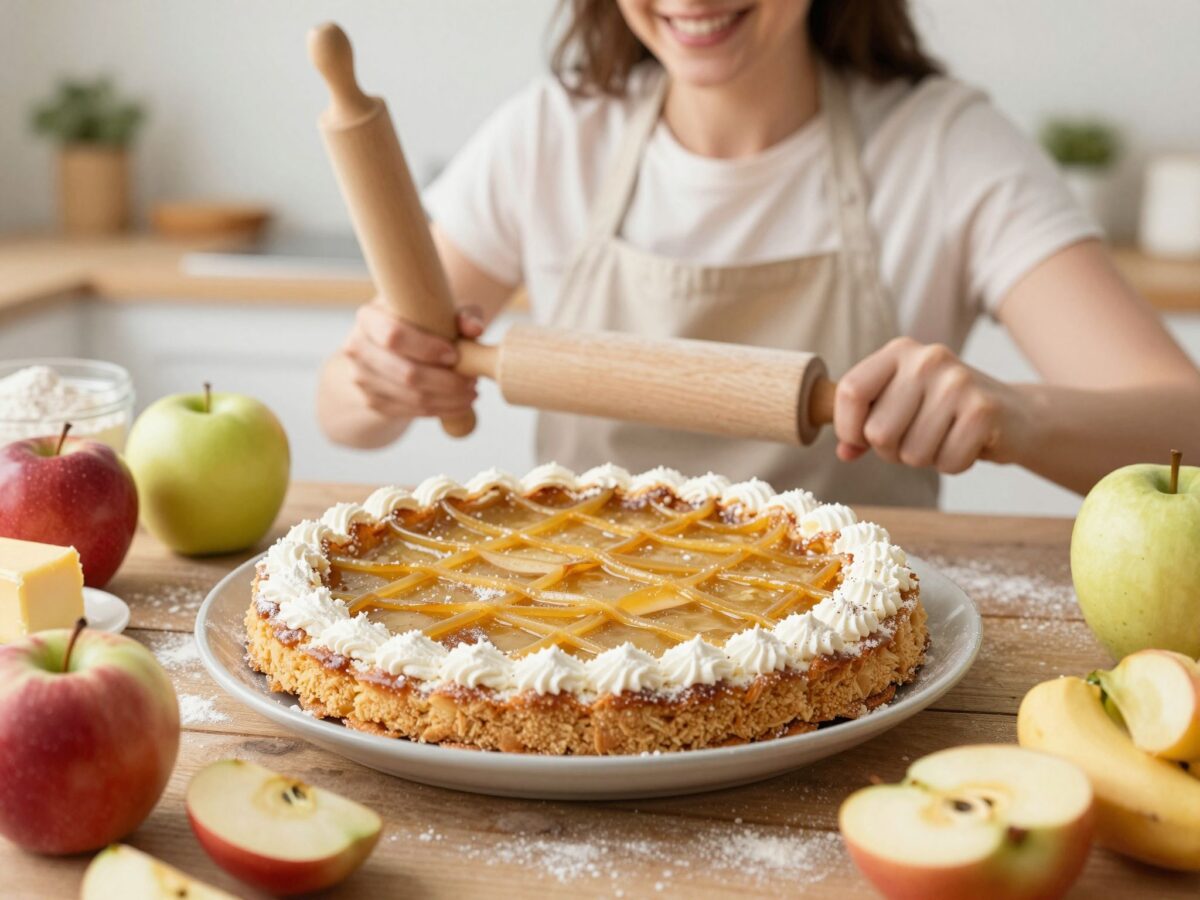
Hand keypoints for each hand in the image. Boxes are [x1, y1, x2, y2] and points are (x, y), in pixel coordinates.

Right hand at [340, 298, 482, 418]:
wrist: (388, 350)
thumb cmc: (419, 324)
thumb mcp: (438, 312)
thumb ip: (460, 315)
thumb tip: (475, 328)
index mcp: (368, 318)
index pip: (394, 336)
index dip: (426, 348)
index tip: (454, 355)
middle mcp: (357, 348)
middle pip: (405, 373)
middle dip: (445, 381)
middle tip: (472, 380)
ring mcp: (361, 378)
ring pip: (410, 396)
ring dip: (448, 399)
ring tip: (471, 392)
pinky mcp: (372, 401)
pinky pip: (410, 411)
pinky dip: (440, 410)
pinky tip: (460, 404)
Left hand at [833, 338, 1023, 473]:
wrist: (1016, 413)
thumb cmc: (946, 412)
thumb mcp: (901, 406)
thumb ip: (864, 426)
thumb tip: (844, 451)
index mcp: (899, 351)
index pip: (850, 392)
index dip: (848, 427)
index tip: (860, 440)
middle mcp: (927, 359)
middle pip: (878, 432)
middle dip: (892, 451)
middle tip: (916, 439)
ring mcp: (957, 382)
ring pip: (911, 453)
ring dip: (925, 459)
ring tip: (944, 438)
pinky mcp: (983, 410)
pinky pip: (946, 462)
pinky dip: (953, 464)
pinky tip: (967, 444)